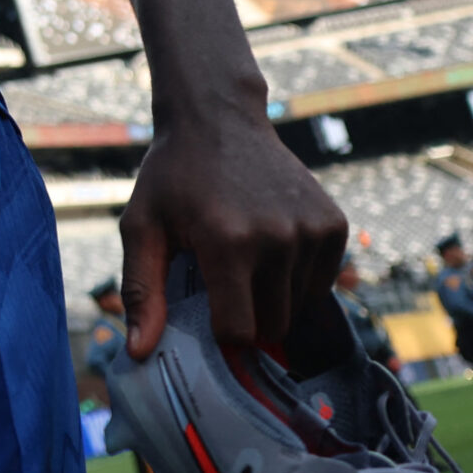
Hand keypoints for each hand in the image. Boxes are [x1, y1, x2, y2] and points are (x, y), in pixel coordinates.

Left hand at [121, 109, 347, 357]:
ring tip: (244, 259)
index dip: (221, 333)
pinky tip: (271, 247)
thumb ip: (141, 291)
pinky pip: (321, 284)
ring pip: (299, 309)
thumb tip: (138, 353)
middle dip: (247, 317)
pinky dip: (297, 279)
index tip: (206, 312)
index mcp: (228, 243)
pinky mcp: (334, 224)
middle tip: (223, 283)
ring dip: (272, 298)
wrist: (218, 118)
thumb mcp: (141, 227)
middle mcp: (278, 238)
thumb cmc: (172, 178)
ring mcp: (311, 230)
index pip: (239, 332)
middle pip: (272, 326)